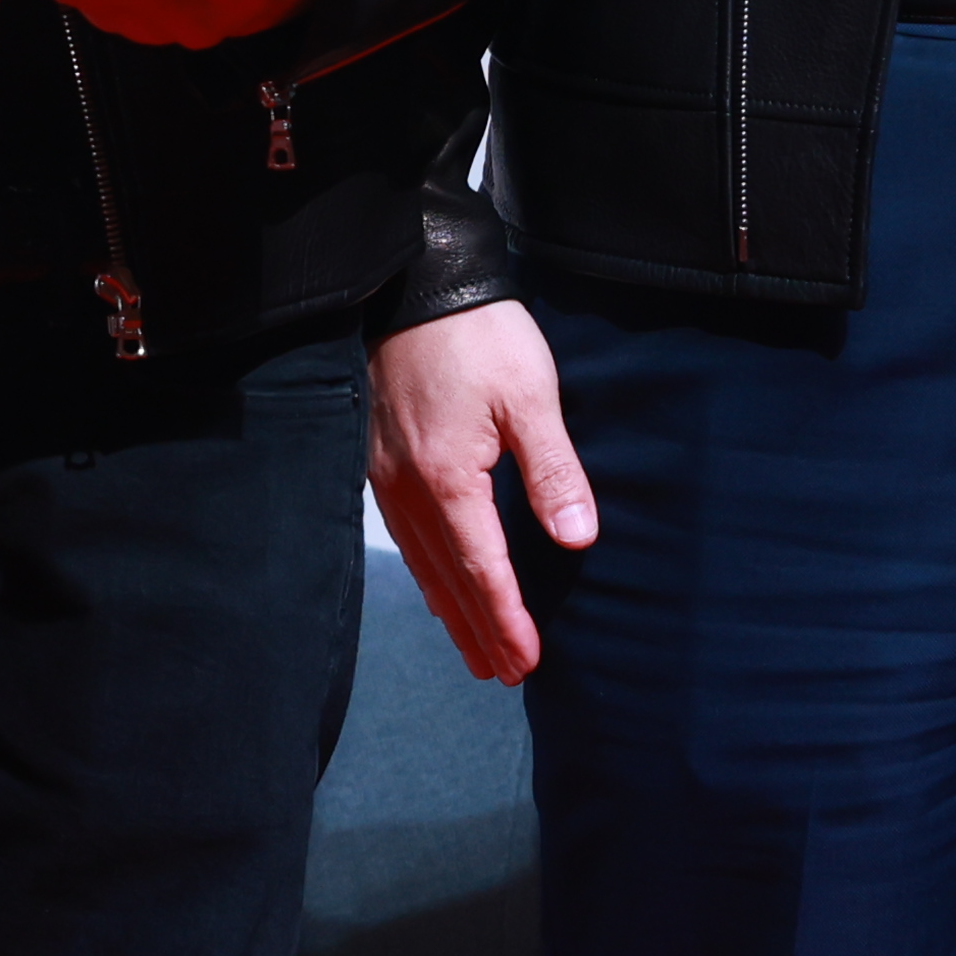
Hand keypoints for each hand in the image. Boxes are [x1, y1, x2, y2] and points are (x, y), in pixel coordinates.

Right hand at [371, 300, 591, 682]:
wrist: (416, 280)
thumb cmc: (479, 334)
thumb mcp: (531, 396)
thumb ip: (553, 471)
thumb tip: (577, 539)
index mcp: (447, 478)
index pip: (481, 569)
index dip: (504, 619)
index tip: (525, 662)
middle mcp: (407, 486)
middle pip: (446, 578)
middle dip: (477, 630)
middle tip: (503, 675)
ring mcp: (385, 474)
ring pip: (422, 561)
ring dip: (450, 609)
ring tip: (473, 650)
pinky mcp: (378, 456)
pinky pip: (404, 534)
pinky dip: (427, 571)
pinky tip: (439, 581)